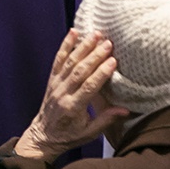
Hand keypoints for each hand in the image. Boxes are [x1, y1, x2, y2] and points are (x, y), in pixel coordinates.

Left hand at [14, 30, 128, 162]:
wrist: (43, 135)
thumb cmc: (69, 135)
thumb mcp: (89, 133)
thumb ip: (106, 120)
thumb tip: (126, 110)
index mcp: (73, 108)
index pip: (88, 87)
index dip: (101, 73)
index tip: (113, 61)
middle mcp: (63, 93)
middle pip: (79, 71)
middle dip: (94, 56)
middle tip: (108, 43)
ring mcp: (56, 84)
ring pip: (69, 62)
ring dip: (82, 47)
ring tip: (95, 34)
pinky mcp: (52, 79)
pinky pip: (58, 59)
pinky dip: (65, 45)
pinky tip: (73, 32)